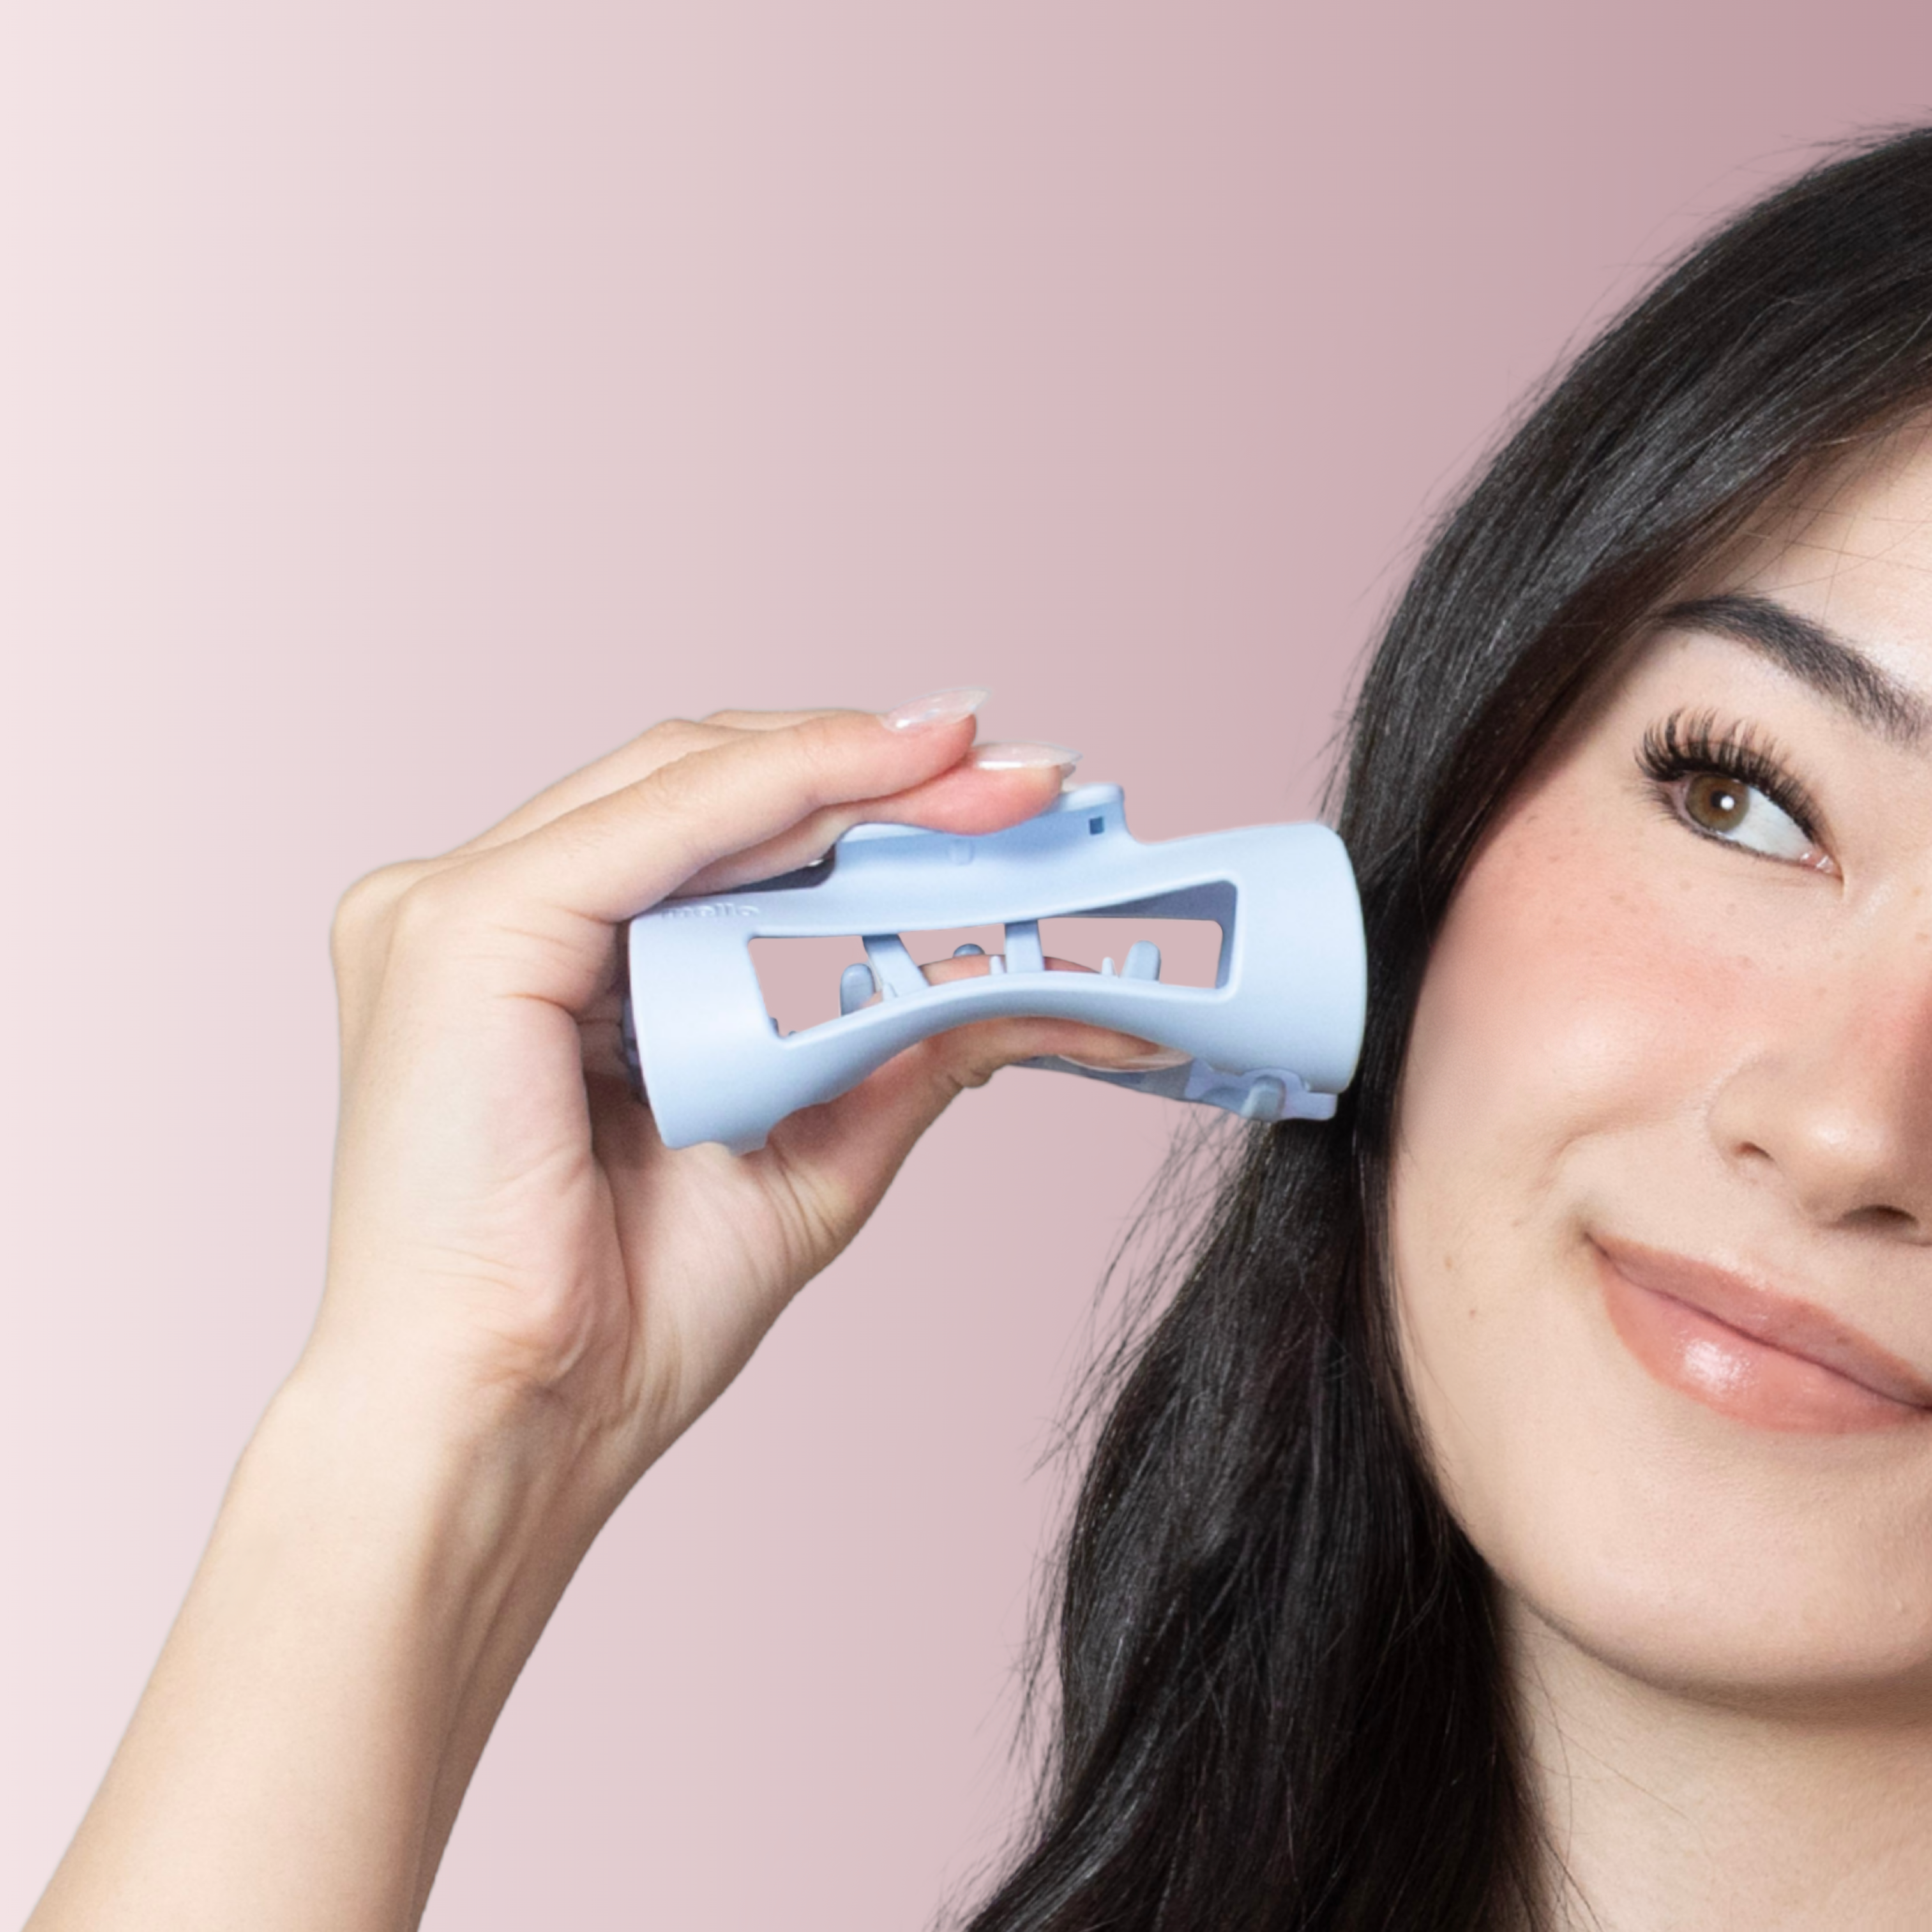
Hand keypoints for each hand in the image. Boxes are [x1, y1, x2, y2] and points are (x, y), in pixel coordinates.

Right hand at [29, 690, 1173, 1931]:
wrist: (517, 1432)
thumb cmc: (620, 1318)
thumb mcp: (805, 1148)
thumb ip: (894, 1045)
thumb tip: (1017, 982)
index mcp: (540, 960)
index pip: (714, 833)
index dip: (862, 797)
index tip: (1002, 794)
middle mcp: (485, 910)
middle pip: (706, 785)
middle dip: (880, 770)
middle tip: (1028, 778)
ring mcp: (456, 908)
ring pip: (688, 782)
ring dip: (858, 769)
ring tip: (995, 778)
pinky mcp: (466, 929)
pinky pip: (659, 827)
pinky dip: (792, 788)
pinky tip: (899, 775)